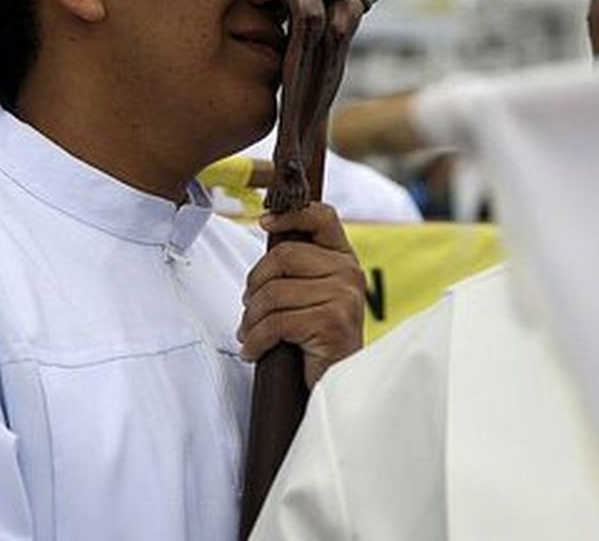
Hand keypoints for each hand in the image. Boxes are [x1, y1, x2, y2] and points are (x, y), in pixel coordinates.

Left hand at [238, 202, 364, 386]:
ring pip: (274, 292)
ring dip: (252, 319)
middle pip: (283, 256)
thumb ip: (298, 266)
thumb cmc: (317, 340)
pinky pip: (276, 322)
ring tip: (251, 334)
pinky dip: (256, 340)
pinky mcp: (331, 323)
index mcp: (345, 260)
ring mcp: (344, 297)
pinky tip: (254, 351)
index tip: (265, 222)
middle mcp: (349, 273)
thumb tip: (266, 232)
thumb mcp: (311, 295)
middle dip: (255, 285)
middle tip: (249, 308)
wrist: (334, 384)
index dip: (290, 214)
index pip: (323, 217)